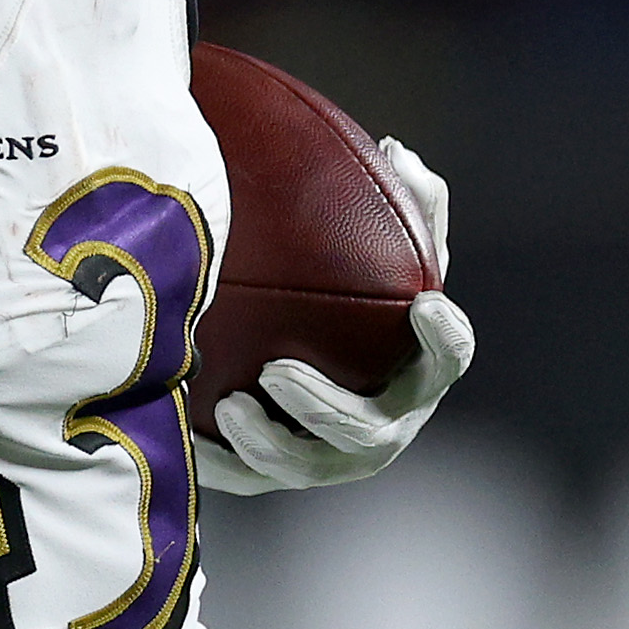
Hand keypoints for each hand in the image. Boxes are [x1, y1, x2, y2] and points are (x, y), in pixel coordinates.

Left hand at [198, 139, 469, 492]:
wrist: (283, 364)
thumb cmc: (344, 300)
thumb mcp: (375, 250)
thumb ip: (400, 204)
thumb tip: (398, 151)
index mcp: (415, 371)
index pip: (448, 358)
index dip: (443, 339)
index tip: (425, 303)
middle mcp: (381, 425)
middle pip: (366, 431)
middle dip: (325, 408)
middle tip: (277, 371)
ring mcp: (326, 459)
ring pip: (302, 466)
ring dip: (267, 443)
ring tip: (228, 404)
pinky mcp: (269, 476)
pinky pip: (239, 477)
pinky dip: (213, 459)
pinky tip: (180, 428)